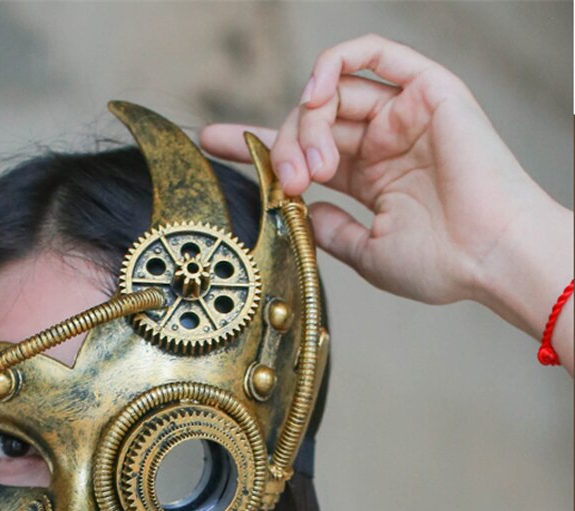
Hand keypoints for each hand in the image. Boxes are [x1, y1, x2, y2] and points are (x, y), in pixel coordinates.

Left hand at [200, 34, 572, 372]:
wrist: (490, 258)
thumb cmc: (440, 263)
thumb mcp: (365, 252)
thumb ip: (328, 228)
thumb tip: (297, 211)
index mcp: (371, 178)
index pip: (305, 151)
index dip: (257, 145)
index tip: (212, 143)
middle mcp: (383, 143)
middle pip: (311, 123)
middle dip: (285, 148)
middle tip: (289, 184)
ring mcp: (404, 116)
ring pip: (332, 94)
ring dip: (307, 124)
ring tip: (311, 168)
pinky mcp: (427, 91)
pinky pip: (374, 54)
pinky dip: (335, 64)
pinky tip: (315, 93)